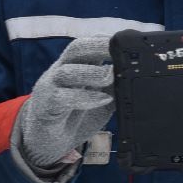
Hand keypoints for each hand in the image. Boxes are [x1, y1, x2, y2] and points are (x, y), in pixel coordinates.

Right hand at [13, 36, 114, 171]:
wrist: (46, 142)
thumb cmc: (75, 117)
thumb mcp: (102, 102)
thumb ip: (116, 89)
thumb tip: (137, 79)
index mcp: (75, 66)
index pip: (89, 44)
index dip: (105, 40)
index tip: (126, 40)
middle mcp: (61, 71)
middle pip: (75, 48)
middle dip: (98, 46)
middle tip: (119, 51)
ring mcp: (50, 87)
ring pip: (66, 71)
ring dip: (91, 73)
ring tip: (111, 76)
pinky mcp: (45, 106)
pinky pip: (62, 97)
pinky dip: (84, 97)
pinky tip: (102, 99)